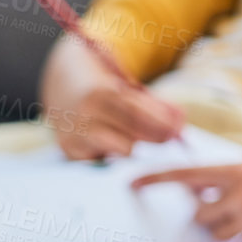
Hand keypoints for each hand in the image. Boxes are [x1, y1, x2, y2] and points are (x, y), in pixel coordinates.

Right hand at [38, 38, 183, 160]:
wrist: (60, 81)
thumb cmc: (102, 82)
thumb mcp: (125, 84)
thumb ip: (153, 102)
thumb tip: (182, 119)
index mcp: (99, 93)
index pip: (137, 113)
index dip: (161, 122)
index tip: (180, 128)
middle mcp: (85, 116)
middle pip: (132, 135)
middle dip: (155, 136)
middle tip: (171, 136)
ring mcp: (75, 135)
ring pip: (121, 150)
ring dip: (135, 144)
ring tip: (140, 136)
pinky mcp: (70, 151)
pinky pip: (104, 160)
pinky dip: (115, 153)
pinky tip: (117, 144)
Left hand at [131, 155, 241, 241]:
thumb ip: (228, 178)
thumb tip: (200, 192)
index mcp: (235, 170)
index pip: (186, 175)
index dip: (156, 180)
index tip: (132, 183)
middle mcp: (238, 195)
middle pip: (200, 217)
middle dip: (207, 217)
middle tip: (224, 212)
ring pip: (217, 237)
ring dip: (226, 233)